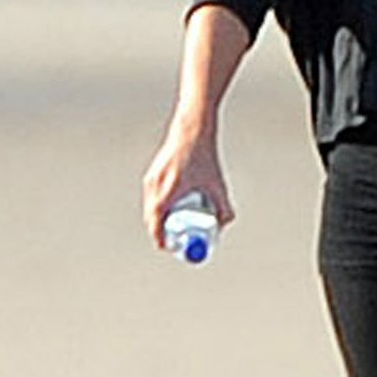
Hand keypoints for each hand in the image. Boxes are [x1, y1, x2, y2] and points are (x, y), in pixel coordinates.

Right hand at [141, 124, 232, 248]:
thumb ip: (224, 206)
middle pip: (152, 217)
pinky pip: (151, 195)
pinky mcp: (153, 172)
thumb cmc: (204, 156)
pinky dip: (158, 204)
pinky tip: (170, 205)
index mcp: (167, 192)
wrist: (192, 129)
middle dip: (161, 230)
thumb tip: (226, 222)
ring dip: (159, 217)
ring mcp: (152, 178)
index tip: (166, 246)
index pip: (156, 223)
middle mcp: (155, 186)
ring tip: (173, 223)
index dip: (160, 237)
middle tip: (173, 239)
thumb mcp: (217, 184)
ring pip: (150, 206)